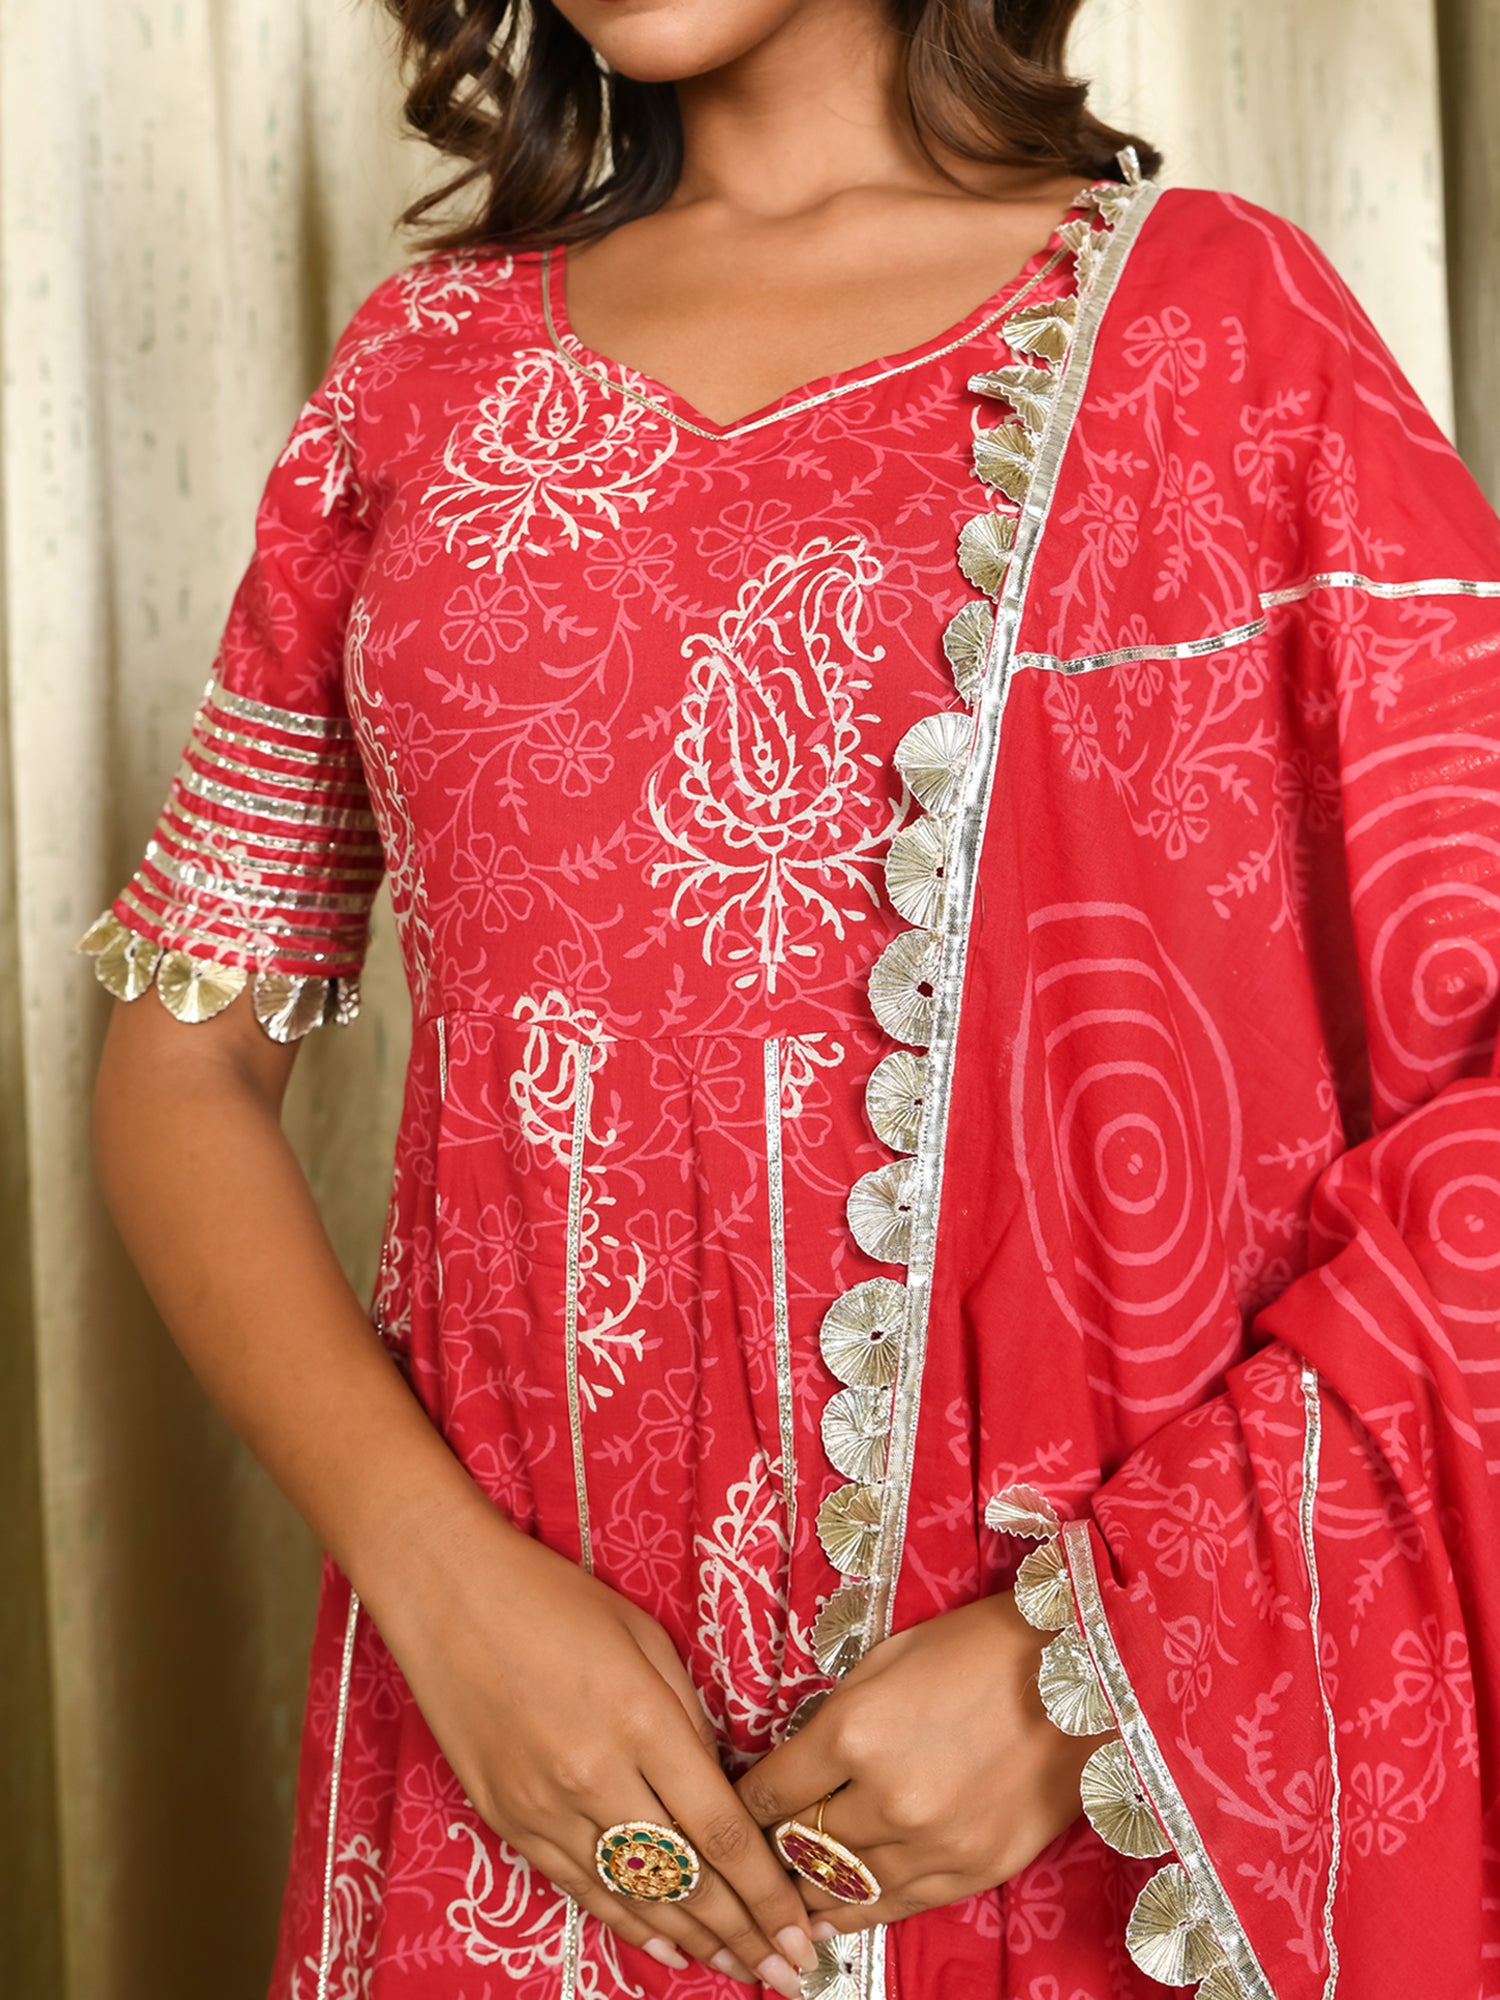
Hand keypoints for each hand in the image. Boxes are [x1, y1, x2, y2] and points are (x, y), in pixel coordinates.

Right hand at [383, 1512, 817, 1994]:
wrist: (447, 1595)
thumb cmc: (554, 1599)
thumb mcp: (645, 1638)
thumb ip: (687, 1719)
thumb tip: (720, 1786)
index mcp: (643, 1721)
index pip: (721, 1832)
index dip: (767, 1894)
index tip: (800, 1932)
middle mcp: (596, 1777)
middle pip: (685, 1879)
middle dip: (744, 1934)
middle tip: (788, 1973)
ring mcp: (547, 1807)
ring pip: (634, 1897)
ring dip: (695, 1941)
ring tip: (742, 1969)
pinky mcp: (510, 1821)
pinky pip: (580, 1889)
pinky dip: (629, 1924)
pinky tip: (668, 1947)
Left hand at [735, 1593, 1092, 1935]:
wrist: (1081, 1675)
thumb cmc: (977, 1649)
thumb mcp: (886, 1661)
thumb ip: (835, 1719)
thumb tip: (794, 1768)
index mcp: (856, 1730)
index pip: (768, 1791)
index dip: (742, 1805)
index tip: (729, 1811)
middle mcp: (887, 1798)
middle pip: (798, 1845)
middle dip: (769, 1849)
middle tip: (749, 1855)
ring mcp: (932, 1843)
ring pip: (839, 1888)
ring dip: (804, 1889)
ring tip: (779, 1894)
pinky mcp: (972, 1871)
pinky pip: (893, 1907)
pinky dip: (854, 1915)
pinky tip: (826, 1920)